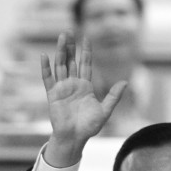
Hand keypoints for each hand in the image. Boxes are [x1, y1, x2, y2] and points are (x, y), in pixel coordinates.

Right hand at [40, 32, 126, 167]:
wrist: (75, 138)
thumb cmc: (90, 127)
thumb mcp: (105, 110)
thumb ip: (114, 96)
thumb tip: (125, 82)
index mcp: (85, 86)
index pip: (85, 64)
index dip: (85, 51)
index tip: (86, 37)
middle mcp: (73, 84)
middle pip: (71, 61)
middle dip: (70, 47)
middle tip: (69, 32)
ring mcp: (62, 88)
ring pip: (60, 66)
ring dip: (60, 52)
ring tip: (61, 37)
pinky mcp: (52, 95)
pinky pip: (48, 79)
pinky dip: (45, 67)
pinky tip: (44, 55)